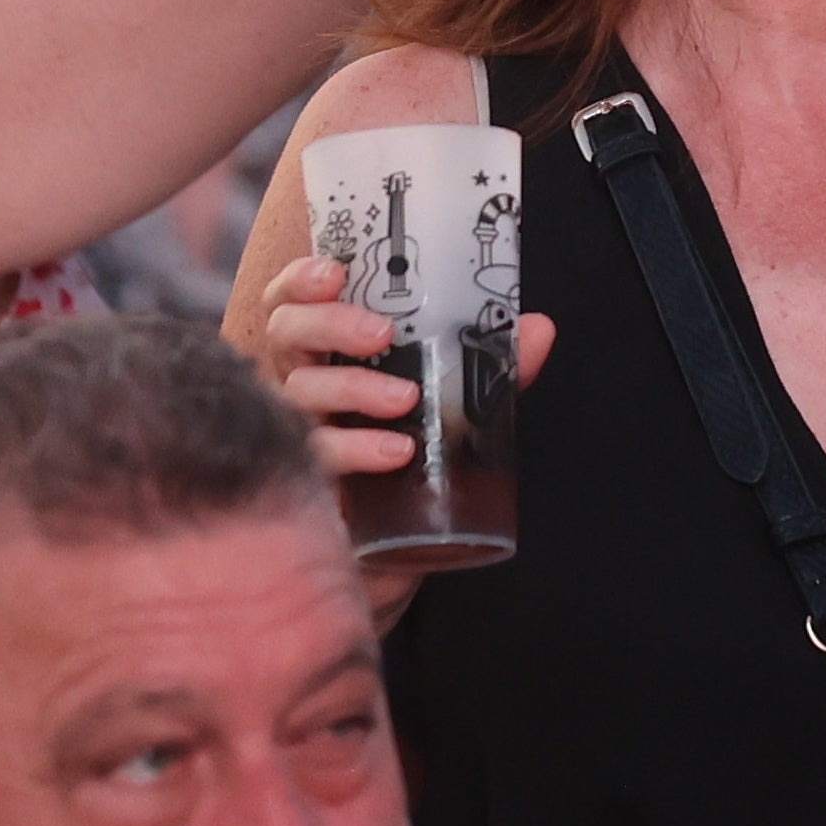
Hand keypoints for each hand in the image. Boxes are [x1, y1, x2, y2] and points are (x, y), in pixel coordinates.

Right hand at [253, 253, 557, 482]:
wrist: (409, 552)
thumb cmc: (419, 462)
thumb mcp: (461, 408)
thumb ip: (493, 368)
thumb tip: (538, 329)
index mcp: (328, 354)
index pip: (292, 301)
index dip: (301, 280)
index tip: (335, 273)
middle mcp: (303, 386)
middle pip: (287, 333)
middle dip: (330, 324)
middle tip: (381, 333)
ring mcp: (299, 434)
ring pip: (299, 393)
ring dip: (354, 388)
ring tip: (407, 399)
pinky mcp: (312, 482)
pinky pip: (319, 457)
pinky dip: (357, 449)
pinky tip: (394, 451)